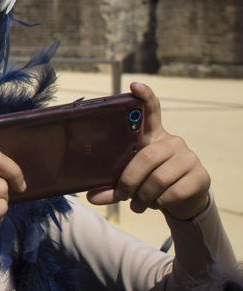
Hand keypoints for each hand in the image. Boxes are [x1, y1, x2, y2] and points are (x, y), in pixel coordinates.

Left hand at [86, 82, 210, 219]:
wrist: (183, 199)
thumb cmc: (149, 183)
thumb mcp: (130, 182)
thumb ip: (111, 186)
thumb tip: (90, 196)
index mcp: (152, 136)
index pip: (151, 111)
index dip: (144, 97)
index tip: (134, 85)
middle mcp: (172, 141)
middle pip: (146, 157)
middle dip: (129, 180)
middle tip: (123, 195)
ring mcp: (188, 157)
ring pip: (159, 178)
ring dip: (144, 196)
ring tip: (137, 205)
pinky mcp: (200, 175)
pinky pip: (174, 191)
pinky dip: (161, 203)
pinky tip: (157, 204)